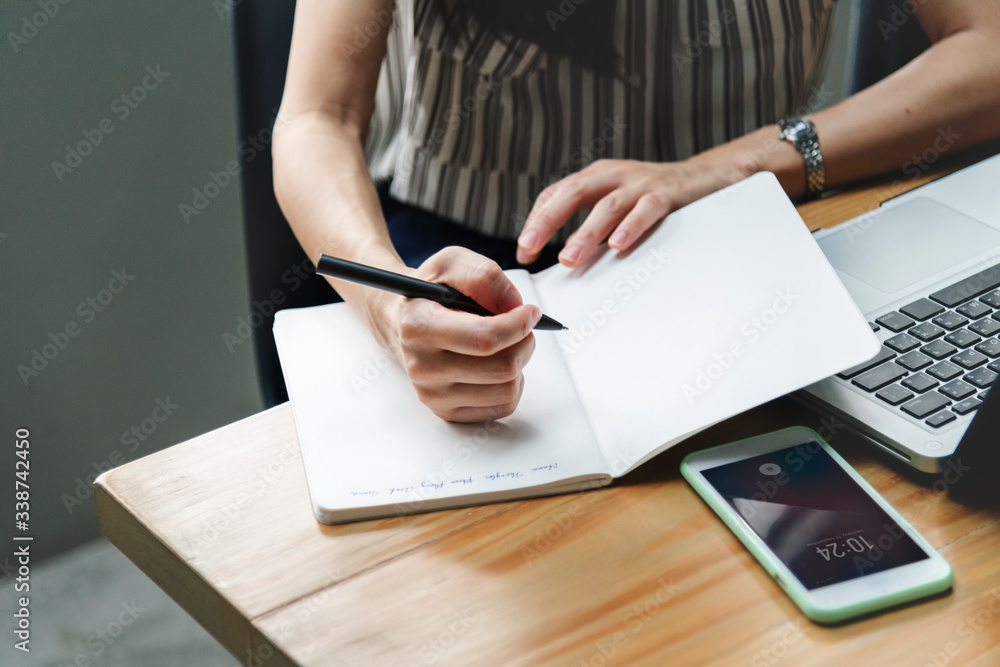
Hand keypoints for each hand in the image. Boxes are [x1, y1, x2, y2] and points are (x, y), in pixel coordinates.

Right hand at [375, 247, 541, 422]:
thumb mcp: (450, 263)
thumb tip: (514, 305)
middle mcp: (423, 367)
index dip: (519, 325)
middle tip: (520, 327)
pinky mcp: (446, 411)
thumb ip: (484, 275)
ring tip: (505, 344)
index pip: (484, 339)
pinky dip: (510, 384)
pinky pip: (503, 406)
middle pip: (503, 367)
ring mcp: (433, 394)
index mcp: (419, 327)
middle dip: (524, 342)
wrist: (399, 322)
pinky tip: (495, 364)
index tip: (530, 312)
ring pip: (508, 389)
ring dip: (519, 363)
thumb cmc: (428, 293)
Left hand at [516, 157, 743, 266]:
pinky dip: (631, 227)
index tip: (524, 251)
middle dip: (547, 222)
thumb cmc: (656, 197)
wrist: (707, 177)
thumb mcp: (616, 204)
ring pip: (607, 206)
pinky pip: (647, 209)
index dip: (537, 220)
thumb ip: (592, 225)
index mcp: (596, 177)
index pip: (557, 194)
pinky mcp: (667, 193)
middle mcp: (614, 175)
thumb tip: (565, 259)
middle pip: (572, 194)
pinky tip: (618, 245)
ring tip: (568, 259)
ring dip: (585, 234)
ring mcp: (640, 183)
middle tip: (529, 248)